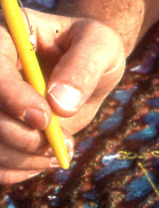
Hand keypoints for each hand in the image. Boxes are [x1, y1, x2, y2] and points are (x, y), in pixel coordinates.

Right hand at [0, 9, 125, 183]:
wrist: (86, 67)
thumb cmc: (92, 48)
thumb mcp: (100, 45)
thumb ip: (83, 67)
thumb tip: (60, 103)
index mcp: (5, 37)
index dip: (14, 99)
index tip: (44, 119)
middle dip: (20, 136)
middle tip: (57, 141)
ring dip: (21, 157)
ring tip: (59, 149)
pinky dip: (16, 170)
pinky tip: (44, 160)